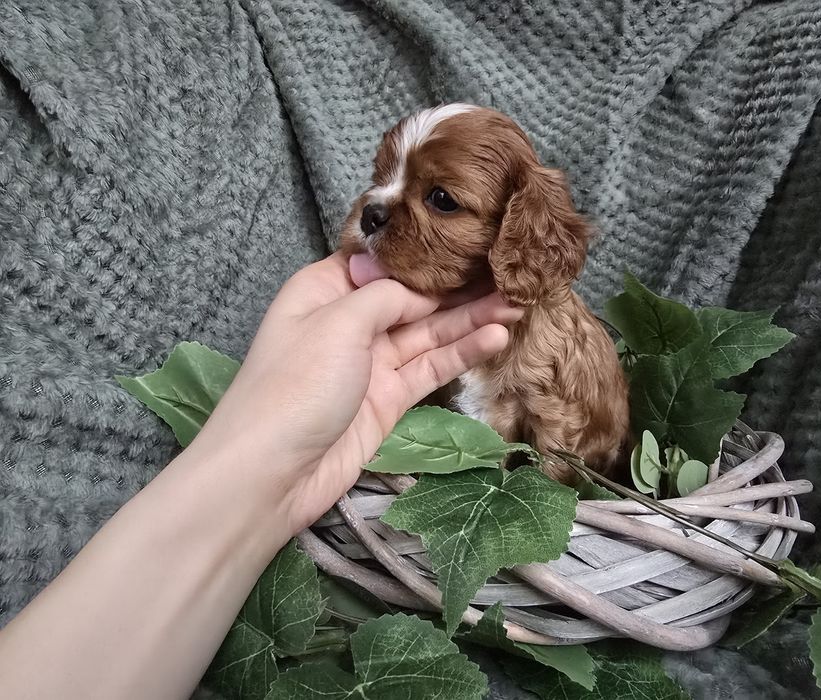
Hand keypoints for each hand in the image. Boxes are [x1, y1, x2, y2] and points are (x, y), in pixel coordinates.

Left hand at [191, 251, 521, 532]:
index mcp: (325, 288)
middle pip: (413, 296)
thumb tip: (423, 287)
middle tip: (510, 272)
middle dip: (459, 286)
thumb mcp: (338, 321)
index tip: (472, 238)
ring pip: (429, 332)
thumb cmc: (295, 384)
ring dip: (471, 318)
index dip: (427, 252)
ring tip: (517, 302)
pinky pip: (431, 367)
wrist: (271, 472)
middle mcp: (350, 320)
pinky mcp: (390, 398)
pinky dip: (463, 352)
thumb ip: (387, 296)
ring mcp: (372, 361)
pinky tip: (496, 336)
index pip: (385, 262)